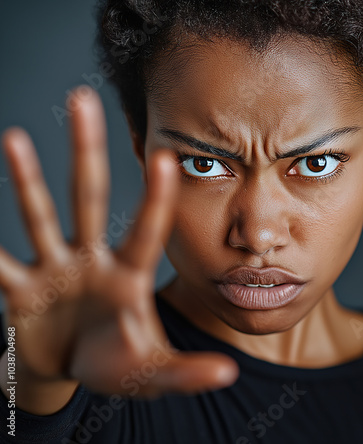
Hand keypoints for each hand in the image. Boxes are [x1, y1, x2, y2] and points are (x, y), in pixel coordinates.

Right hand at [0, 86, 238, 398]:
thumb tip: (229, 376)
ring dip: (26, 180)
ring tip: (16, 139)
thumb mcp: (152, 371)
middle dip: (86, 151)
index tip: (165, 156)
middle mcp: (91, 260)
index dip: (156, 198)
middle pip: (89, 197)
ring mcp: (53, 269)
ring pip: (40, 216)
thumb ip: (186, 372)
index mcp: (128, 276)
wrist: (70, 370)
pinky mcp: (19, 290)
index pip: (147, 230)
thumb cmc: (116, 363)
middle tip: (84, 99)